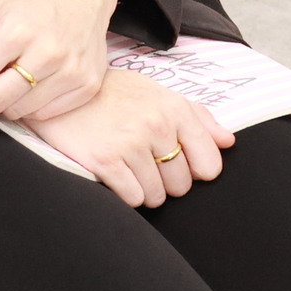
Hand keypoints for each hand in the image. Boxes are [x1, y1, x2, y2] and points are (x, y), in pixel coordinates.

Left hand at [0, 0, 124, 121]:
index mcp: (15, 31)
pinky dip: (35, 102)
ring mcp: (70, 72)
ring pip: (16, 113)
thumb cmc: (27, 6)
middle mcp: (46, 53)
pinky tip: (41, 78)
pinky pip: (43, 115)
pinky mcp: (86, 87)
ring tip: (20, 72)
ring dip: (11, 98)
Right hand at [32, 67, 232, 208]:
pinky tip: (113, 174)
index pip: (209, 165)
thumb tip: (228, 142)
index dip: (194, 171)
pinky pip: (133, 198)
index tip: (176, 162)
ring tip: (127, 167)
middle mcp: (156, 125)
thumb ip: (197, 116)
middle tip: (144, 162)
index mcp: (175, 109)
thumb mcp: (157, 94)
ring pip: (157, 196)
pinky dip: (125, 193)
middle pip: (182, 185)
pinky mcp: (105, 162)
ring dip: (144, 189)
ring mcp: (130, 144)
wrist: (62, 92)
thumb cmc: (113, 95)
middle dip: (166, 181)